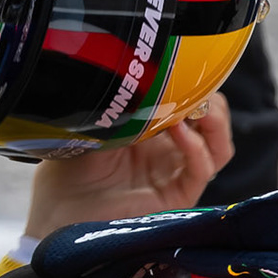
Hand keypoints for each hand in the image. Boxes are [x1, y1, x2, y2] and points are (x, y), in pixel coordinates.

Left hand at [21, 95, 234, 240]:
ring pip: (218, 146)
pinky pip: (201, 170)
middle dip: (211, 99)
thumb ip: (128, 102)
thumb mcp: (99, 123)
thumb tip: (152, 75)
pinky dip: (196, 147)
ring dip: (214, 122)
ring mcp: (175, 173)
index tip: (184, 68)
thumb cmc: (70, 167)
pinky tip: (179, 131)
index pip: (192, 101)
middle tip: (196, 85)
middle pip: (214, 121)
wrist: (58, 209)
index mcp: (153, 128)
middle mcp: (169, 150)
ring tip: (197, 106)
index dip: (194, 84)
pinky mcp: (177, 197)